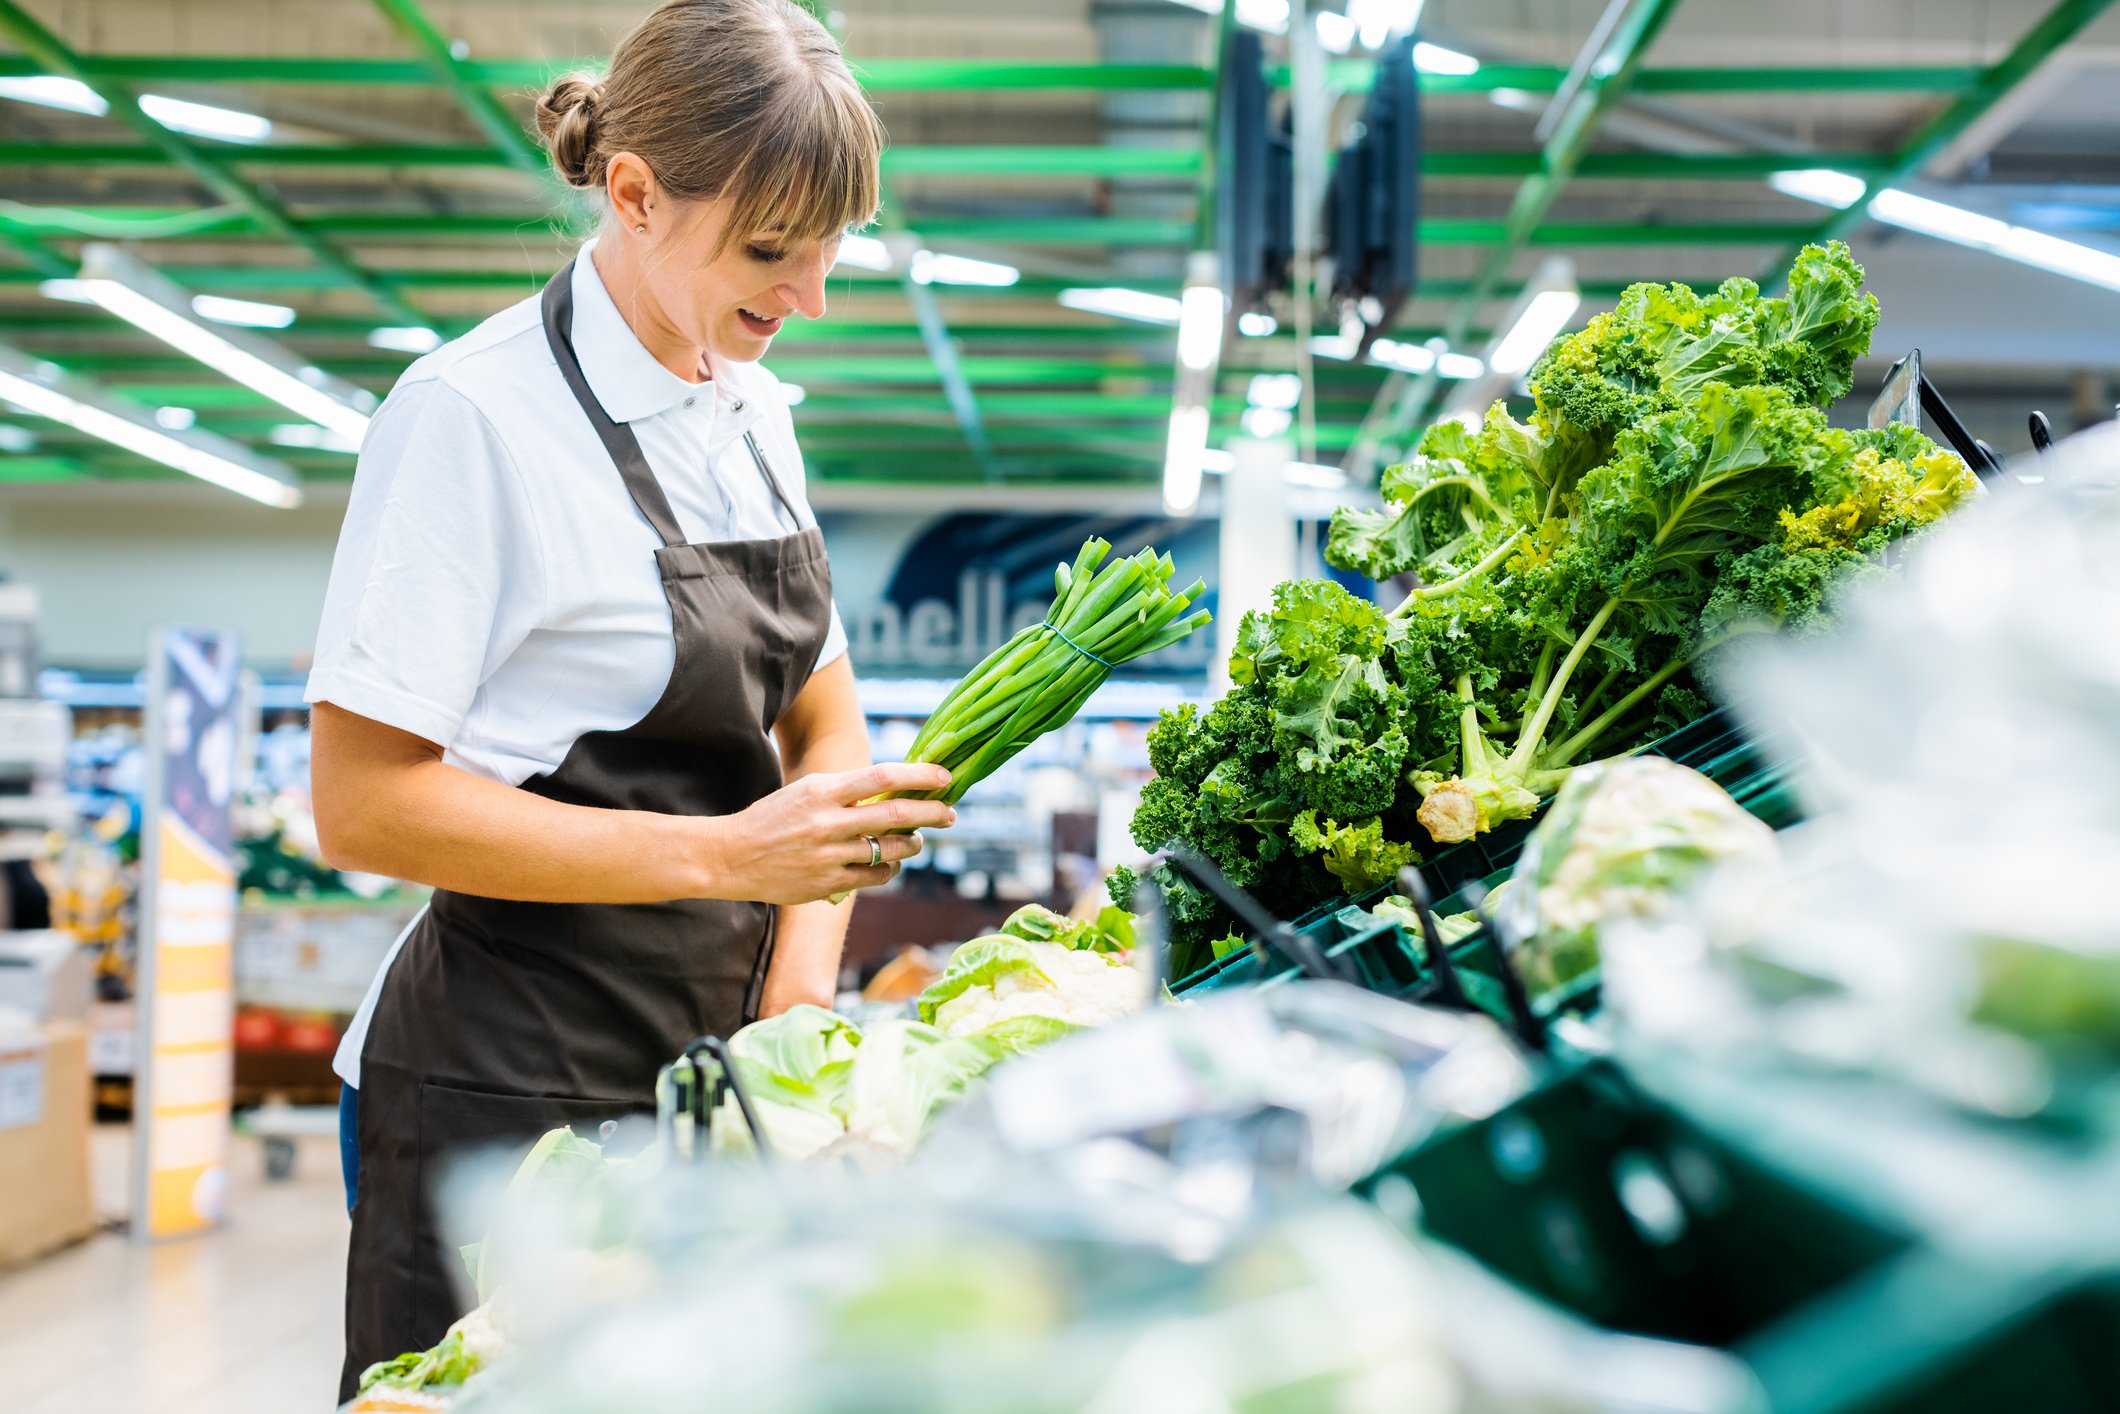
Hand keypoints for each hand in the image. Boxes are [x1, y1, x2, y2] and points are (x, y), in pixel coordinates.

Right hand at [703, 763, 955, 904]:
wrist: (730, 857)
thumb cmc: (772, 819)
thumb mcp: (805, 793)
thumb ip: (845, 791)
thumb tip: (893, 789)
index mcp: (822, 791)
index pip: (882, 777)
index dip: (919, 777)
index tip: (944, 777)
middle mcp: (828, 822)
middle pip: (896, 815)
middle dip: (931, 814)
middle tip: (950, 813)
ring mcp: (829, 856)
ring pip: (890, 850)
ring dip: (911, 844)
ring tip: (916, 840)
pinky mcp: (828, 884)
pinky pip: (874, 877)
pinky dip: (889, 868)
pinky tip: (888, 863)